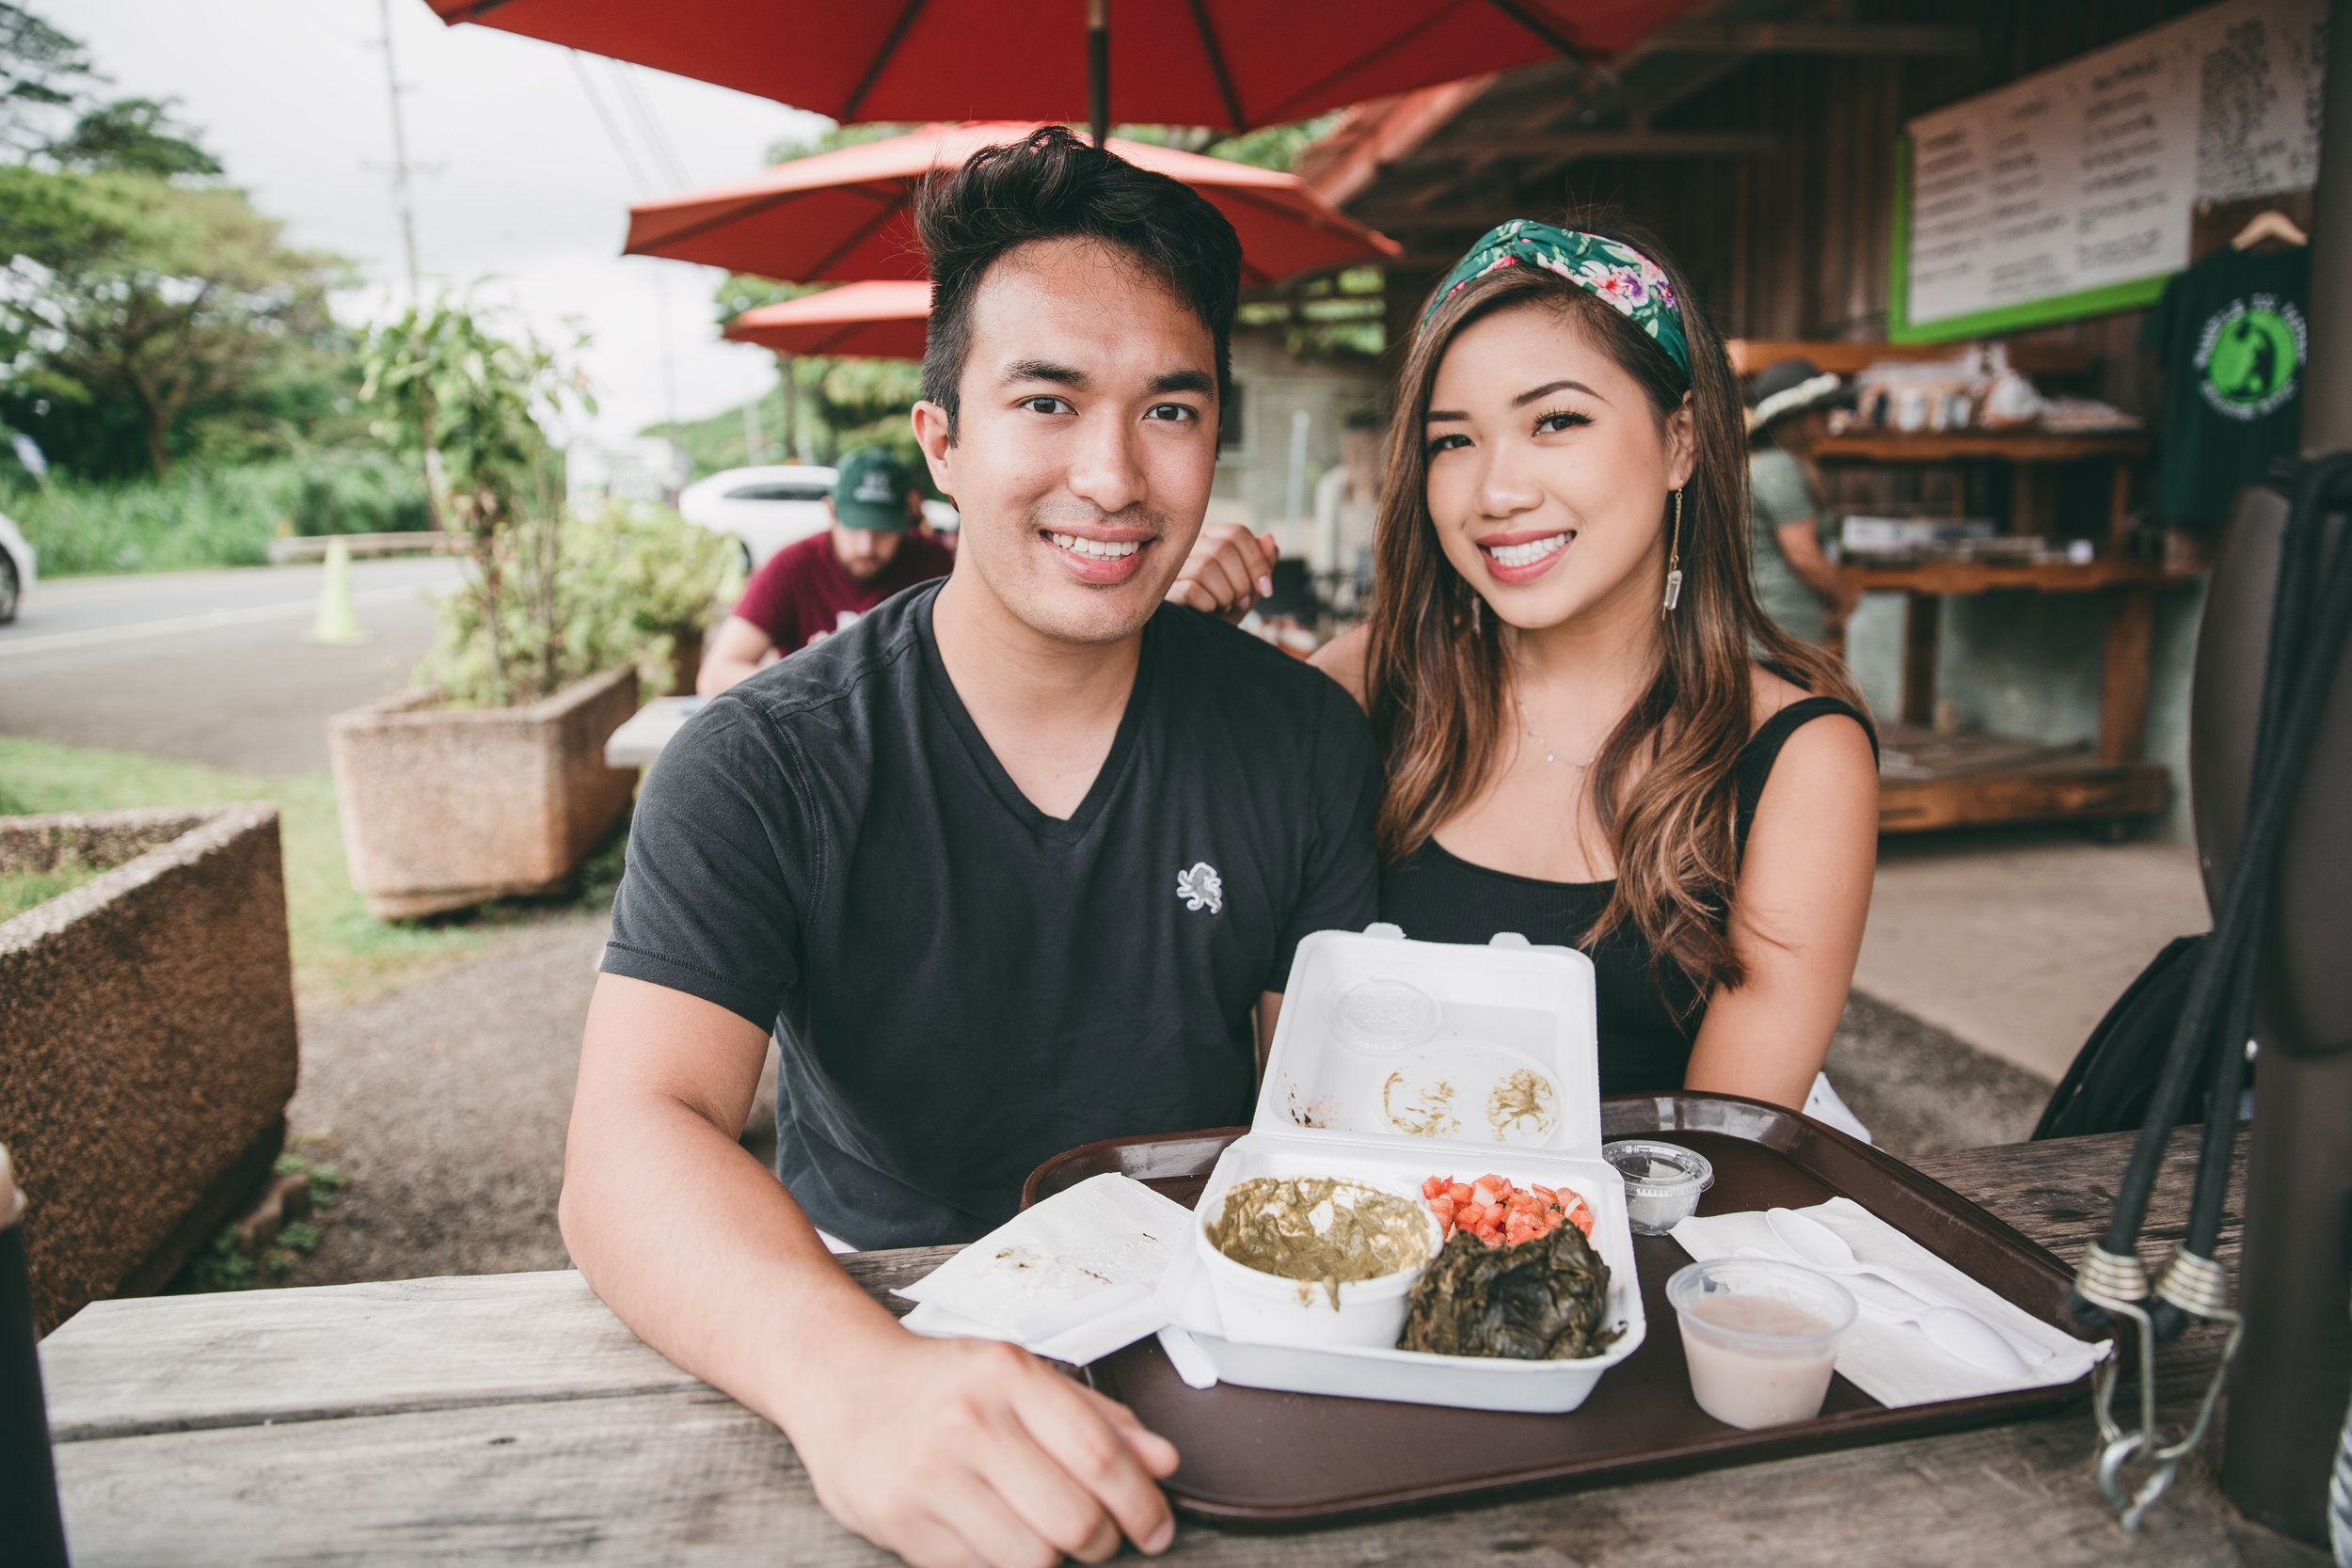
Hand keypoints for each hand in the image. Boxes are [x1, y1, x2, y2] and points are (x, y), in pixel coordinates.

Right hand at [787, 1328, 1179, 1567]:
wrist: (840, 1382)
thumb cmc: (941, 1382)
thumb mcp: (1022, 1376)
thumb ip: (1097, 1418)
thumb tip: (1163, 1462)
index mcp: (1007, 1375)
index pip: (1100, 1454)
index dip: (1142, 1504)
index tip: (1157, 1528)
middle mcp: (967, 1422)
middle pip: (1073, 1518)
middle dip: (1103, 1542)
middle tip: (1102, 1538)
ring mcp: (928, 1476)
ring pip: (1031, 1557)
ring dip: (1054, 1559)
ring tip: (1047, 1536)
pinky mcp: (898, 1522)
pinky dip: (1001, 1564)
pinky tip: (997, 1536)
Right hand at [1165, 523, 1276, 622]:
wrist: (1197, 640)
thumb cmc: (1222, 610)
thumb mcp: (1248, 588)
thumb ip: (1261, 564)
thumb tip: (1269, 539)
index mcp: (1208, 538)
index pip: (1238, 533)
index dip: (1258, 561)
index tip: (1266, 589)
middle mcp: (1187, 546)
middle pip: (1224, 548)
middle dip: (1242, 581)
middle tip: (1242, 602)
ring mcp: (1171, 567)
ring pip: (1207, 567)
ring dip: (1225, 594)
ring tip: (1223, 606)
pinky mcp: (1163, 590)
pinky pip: (1193, 590)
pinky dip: (1209, 605)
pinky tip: (1207, 611)